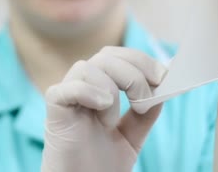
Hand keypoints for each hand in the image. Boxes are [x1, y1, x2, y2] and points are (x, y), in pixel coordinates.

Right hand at [41, 46, 167, 171]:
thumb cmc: (101, 164)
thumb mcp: (133, 135)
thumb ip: (146, 112)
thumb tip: (163, 86)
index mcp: (100, 88)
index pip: (118, 56)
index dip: (141, 61)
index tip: (162, 77)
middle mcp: (82, 88)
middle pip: (105, 56)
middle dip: (132, 72)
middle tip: (143, 99)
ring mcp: (67, 98)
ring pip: (87, 68)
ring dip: (111, 90)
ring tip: (112, 121)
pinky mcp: (54, 112)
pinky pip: (66, 89)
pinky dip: (88, 93)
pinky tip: (102, 111)